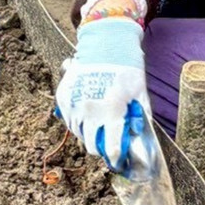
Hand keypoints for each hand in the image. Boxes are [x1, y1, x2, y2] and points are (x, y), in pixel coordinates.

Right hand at [55, 16, 152, 173]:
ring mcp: (74, 103)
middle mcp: (90, 110)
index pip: (111, 149)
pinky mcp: (64, 97)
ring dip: (88, 134)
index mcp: (111, 111)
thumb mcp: (140, 95)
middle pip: (91, 146)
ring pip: (78, 134)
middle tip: (108, 140)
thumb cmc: (127, 70)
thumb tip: (138, 141)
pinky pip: (68, 119)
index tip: (119, 160)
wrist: (105, 44)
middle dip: (101, 147)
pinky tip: (87, 112)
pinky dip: (77, 120)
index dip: (116, 158)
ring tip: (98, 123)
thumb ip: (140, 120)